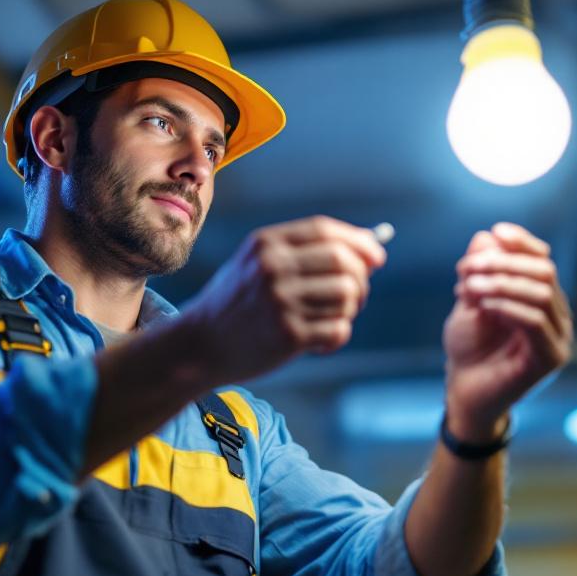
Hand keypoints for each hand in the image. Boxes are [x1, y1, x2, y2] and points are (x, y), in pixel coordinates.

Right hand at [181, 216, 385, 385]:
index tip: (377, 257)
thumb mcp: (256, 264)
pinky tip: (319, 342)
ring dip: (349, 311)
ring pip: (347, 296)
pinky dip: (337, 336)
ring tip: (328, 320)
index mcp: (265, 244)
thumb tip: (367, 252)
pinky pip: (339, 329)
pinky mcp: (289, 335)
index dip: (358, 242)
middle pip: (344, 262)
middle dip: (361, 279)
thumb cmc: (236, 303)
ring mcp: (281, 302)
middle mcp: (273, 268)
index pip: (325, 231)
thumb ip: (303, 253)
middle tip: (356, 296)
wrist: (200, 345)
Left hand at [443, 223, 572, 439]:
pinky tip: (485, 307)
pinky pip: (535, 321)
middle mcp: (556, 315)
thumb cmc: (469, 348)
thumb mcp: (469, 300)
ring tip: (470, 287)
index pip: (542, 259)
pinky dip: (508, 307)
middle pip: (544, 271)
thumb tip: (489, 236)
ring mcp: (558, 337)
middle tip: (469, 267)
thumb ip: (480, 270)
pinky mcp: (551, 358)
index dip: (522, 242)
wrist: (465, 392)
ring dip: (502, 283)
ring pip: (541, 293)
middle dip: (505, 262)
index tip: (496, 231)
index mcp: (541, 297)